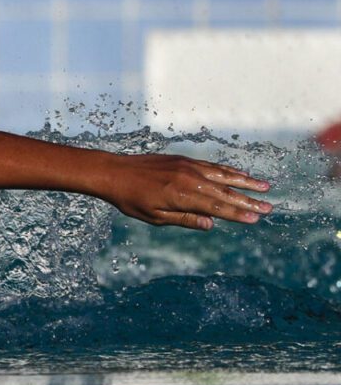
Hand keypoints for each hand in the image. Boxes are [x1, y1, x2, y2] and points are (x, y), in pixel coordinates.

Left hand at [103, 154, 271, 230]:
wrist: (115, 172)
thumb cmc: (131, 199)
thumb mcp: (154, 216)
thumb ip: (184, 219)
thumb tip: (210, 224)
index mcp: (182, 196)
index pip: (216, 207)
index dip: (237, 214)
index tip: (256, 219)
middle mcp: (189, 179)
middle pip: (225, 191)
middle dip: (248, 201)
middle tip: (269, 207)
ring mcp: (188, 167)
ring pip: (223, 175)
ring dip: (245, 182)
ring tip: (264, 188)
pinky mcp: (185, 160)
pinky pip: (212, 166)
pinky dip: (228, 171)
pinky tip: (240, 175)